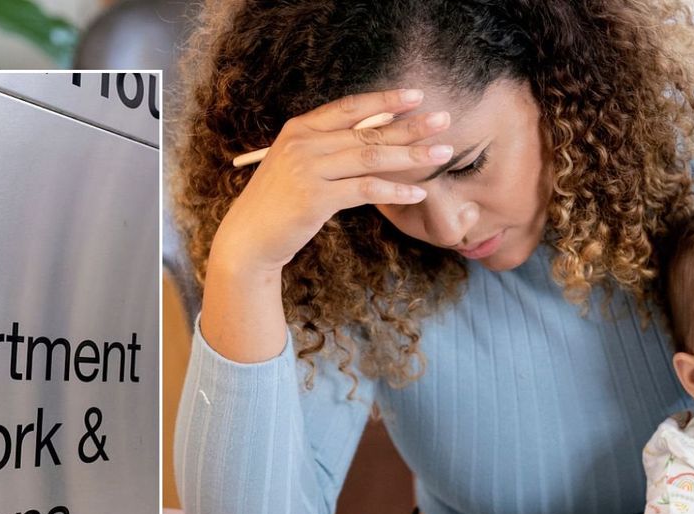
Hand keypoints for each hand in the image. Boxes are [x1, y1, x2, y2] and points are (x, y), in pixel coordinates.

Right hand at [210, 88, 452, 274]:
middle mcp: (303, 143)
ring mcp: (308, 169)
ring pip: (371, 157)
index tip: (416, 96)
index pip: (349, 107)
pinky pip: (365, 190)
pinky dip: (395, 190)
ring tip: (441, 153)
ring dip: (411, 155)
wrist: (250, 237)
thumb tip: (375, 135)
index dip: (385, 99)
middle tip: (443, 120)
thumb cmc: (278, 203)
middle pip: (368, 131)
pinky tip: (417, 191)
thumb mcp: (297, 165)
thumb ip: (327, 148)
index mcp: (299, 128)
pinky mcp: (315, 198)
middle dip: (410, 125)